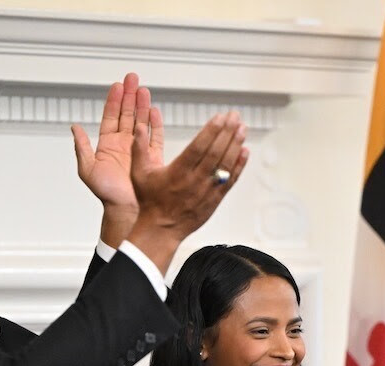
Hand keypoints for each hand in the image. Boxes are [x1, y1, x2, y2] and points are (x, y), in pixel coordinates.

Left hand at [71, 73, 153, 244]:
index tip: (117, 85)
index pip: (110, 116)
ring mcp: (138, 149)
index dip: (114, 100)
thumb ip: (82, 148)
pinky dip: (155, 123)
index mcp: (107, 145)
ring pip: (140, 121)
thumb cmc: (106, 194)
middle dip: (130, 96)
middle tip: (133, 78)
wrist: (125, 209)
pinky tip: (155, 111)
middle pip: (127, 114)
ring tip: (144, 89)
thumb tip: (74, 128)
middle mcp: (123, 144)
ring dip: (142, 105)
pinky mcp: (151, 157)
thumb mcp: (87, 169)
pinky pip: (154, 136)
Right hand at [126, 109, 248, 273]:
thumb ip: (139, 149)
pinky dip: (239, 166)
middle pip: (215, 153)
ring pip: (225, 165)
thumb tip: (139, 127)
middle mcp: (195, 181)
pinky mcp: (215, 200)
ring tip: (242, 128)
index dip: (211, 131)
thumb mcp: (139, 174)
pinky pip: (230, 181)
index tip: (220, 117)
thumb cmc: (150, 202)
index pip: (198, 148)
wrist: (161, 231)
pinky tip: (245, 151)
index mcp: (178, 172)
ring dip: (235, 145)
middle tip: (235, 116)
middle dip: (227, 132)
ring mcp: (207, 191)